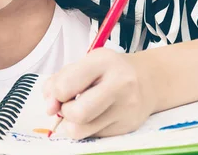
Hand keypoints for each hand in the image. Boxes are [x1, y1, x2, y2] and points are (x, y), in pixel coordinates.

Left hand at [42, 48, 156, 138]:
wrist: (147, 79)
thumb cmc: (107, 70)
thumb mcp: (85, 63)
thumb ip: (59, 80)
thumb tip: (50, 107)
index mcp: (103, 61)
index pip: (66, 85)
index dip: (55, 93)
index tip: (59, 92)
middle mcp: (119, 84)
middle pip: (77, 113)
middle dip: (65, 112)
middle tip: (69, 104)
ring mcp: (126, 108)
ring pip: (82, 130)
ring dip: (72, 123)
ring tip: (80, 111)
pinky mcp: (127, 126)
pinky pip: (93, 135)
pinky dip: (87, 127)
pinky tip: (96, 114)